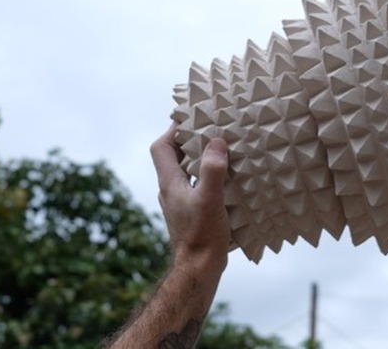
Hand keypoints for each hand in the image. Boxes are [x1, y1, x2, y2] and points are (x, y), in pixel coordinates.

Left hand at [150, 125, 230, 270]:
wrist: (198, 269)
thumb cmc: (202, 235)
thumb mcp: (210, 198)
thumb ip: (212, 170)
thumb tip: (216, 142)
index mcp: (170, 183)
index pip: (161, 147)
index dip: (173, 130)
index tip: (192, 118)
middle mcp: (171, 191)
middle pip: (174, 157)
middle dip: (190, 141)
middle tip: (212, 129)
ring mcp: (179, 203)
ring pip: (185, 172)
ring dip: (200, 159)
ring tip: (222, 150)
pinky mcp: (190, 212)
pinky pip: (195, 185)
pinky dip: (207, 176)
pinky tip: (226, 179)